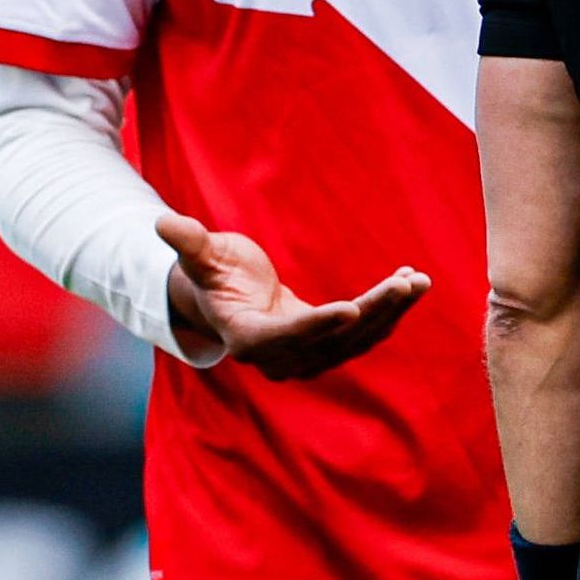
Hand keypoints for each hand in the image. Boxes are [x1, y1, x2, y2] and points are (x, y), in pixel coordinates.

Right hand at [159, 213, 429, 380]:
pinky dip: (390, 312)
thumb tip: (162, 223)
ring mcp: (308, 356)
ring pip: (357, 341)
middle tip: (404, 283)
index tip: (352, 308)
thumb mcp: (201, 256)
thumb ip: (188, 243)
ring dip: (390, 312)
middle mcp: (281, 356)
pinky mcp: (329, 348)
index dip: (318, 325)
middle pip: (333, 340)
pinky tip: (412, 283)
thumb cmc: (213, 273)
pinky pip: (366, 335)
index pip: (285, 336)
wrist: (228, 299)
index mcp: (248, 338)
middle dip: (372, 312)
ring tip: (418, 280)